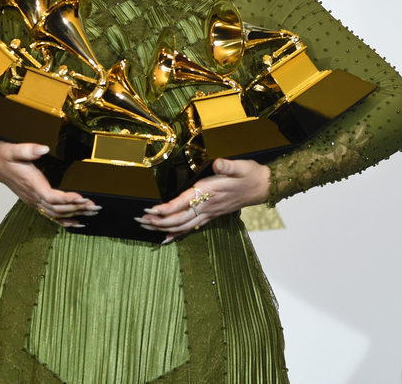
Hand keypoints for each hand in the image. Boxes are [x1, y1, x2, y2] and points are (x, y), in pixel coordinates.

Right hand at [0, 140, 99, 227]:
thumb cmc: (4, 156)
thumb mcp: (13, 149)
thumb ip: (28, 149)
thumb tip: (43, 149)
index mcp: (31, 184)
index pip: (51, 196)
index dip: (67, 199)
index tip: (82, 197)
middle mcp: (33, 196)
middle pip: (58, 208)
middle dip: (78, 208)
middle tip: (95, 206)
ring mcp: (34, 201)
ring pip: (57, 213)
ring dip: (76, 214)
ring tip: (93, 212)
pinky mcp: (35, 202)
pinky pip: (51, 215)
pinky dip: (65, 221)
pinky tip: (78, 223)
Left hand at [136, 158, 269, 243]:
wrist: (263, 186)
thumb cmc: (249, 174)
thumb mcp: (240, 166)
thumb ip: (228, 165)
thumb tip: (219, 163)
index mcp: (208, 192)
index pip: (182, 204)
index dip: (165, 209)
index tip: (149, 209)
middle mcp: (207, 206)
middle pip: (177, 219)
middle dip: (157, 222)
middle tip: (138, 220)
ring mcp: (209, 213)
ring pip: (182, 226)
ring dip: (162, 228)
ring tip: (145, 227)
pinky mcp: (211, 216)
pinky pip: (191, 228)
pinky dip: (177, 234)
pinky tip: (166, 239)